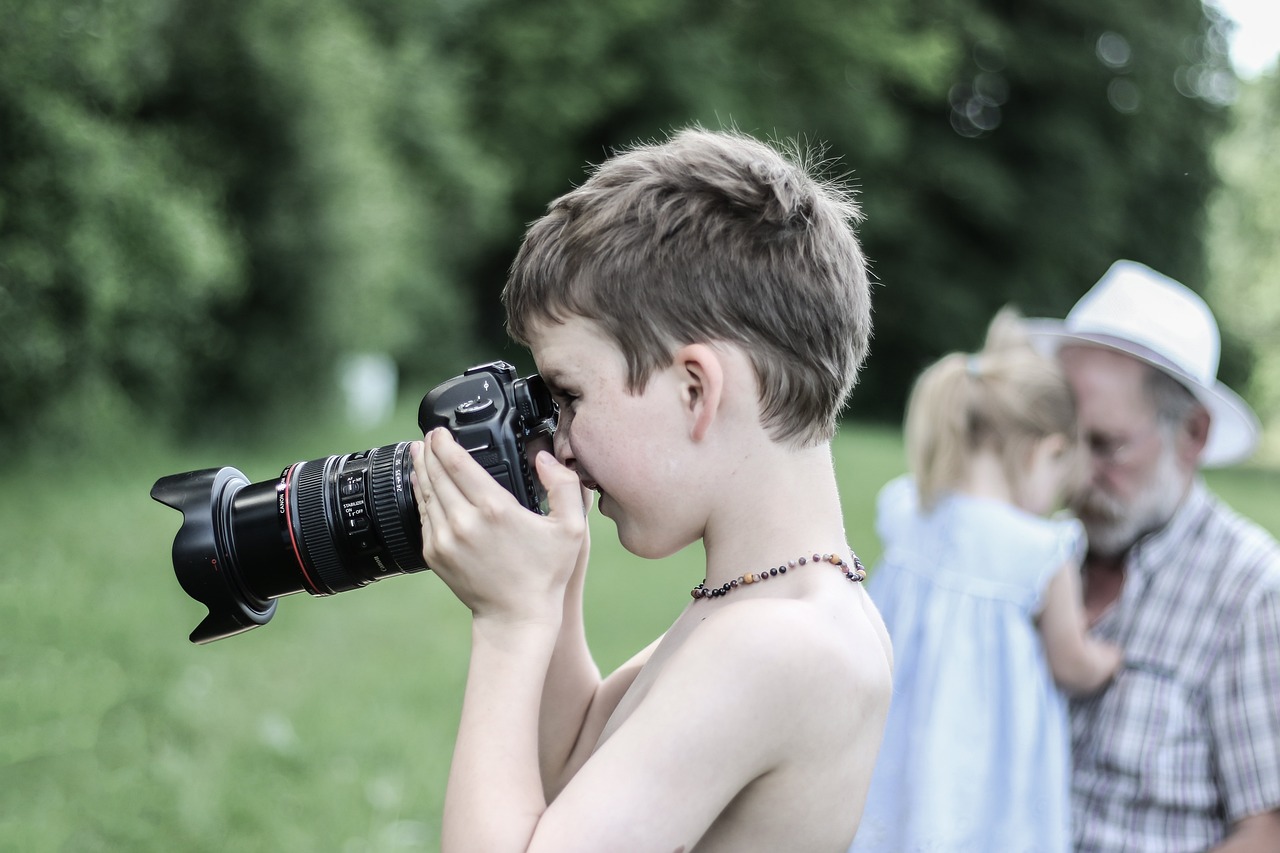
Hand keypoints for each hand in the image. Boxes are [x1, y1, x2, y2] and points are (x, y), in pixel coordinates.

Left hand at [410, 428, 586, 623]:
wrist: (516, 617)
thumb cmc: (546, 574)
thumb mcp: (572, 528)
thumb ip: (564, 486)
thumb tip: (545, 457)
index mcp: (494, 509)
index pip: (458, 463)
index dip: (444, 442)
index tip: (440, 430)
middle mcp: (463, 521)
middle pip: (435, 474)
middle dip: (429, 450)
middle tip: (428, 435)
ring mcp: (444, 539)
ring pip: (425, 493)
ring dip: (421, 469)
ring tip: (420, 453)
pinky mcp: (435, 554)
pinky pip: (423, 517)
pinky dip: (421, 496)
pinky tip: (424, 486)